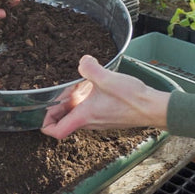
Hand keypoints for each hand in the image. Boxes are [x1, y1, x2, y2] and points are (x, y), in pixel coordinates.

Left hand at [41, 55, 170, 138]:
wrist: (154, 108)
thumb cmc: (132, 98)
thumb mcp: (107, 78)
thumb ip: (90, 68)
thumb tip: (83, 61)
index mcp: (83, 116)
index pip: (56, 131)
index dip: (44, 125)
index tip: (40, 114)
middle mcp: (89, 122)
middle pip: (64, 121)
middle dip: (57, 108)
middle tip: (57, 93)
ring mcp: (98, 121)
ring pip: (76, 115)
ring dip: (71, 103)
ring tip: (74, 87)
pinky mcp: (106, 117)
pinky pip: (88, 112)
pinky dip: (84, 102)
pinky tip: (91, 87)